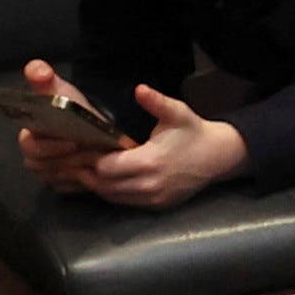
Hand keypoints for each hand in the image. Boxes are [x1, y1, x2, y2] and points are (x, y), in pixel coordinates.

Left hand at [27, 76, 245, 211]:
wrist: (219, 157)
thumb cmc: (194, 132)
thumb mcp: (178, 113)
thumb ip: (156, 102)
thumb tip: (139, 89)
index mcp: (150, 162)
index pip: (105, 168)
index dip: (91, 159)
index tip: (83, 148)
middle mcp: (149, 185)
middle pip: (103, 185)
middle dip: (87, 173)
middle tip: (74, 160)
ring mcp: (153, 199)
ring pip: (111, 196)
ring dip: (97, 184)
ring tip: (84, 170)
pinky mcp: (156, 206)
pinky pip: (124, 202)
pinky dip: (111, 192)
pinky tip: (105, 179)